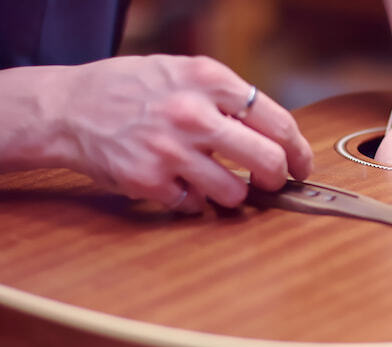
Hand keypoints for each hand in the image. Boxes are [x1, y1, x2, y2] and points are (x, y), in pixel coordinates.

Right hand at [0, 55, 312, 212]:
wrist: (67, 107)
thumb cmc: (130, 88)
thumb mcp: (183, 71)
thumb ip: (227, 96)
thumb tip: (273, 133)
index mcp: (209, 80)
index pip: (278, 122)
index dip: (298, 151)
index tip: (300, 164)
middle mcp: (193, 114)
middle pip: (267, 161)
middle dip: (276, 178)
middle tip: (272, 182)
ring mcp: (170, 150)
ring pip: (234, 194)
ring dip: (232, 194)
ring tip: (214, 181)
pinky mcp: (149, 181)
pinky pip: (194, 206)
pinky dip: (193, 200)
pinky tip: (179, 183)